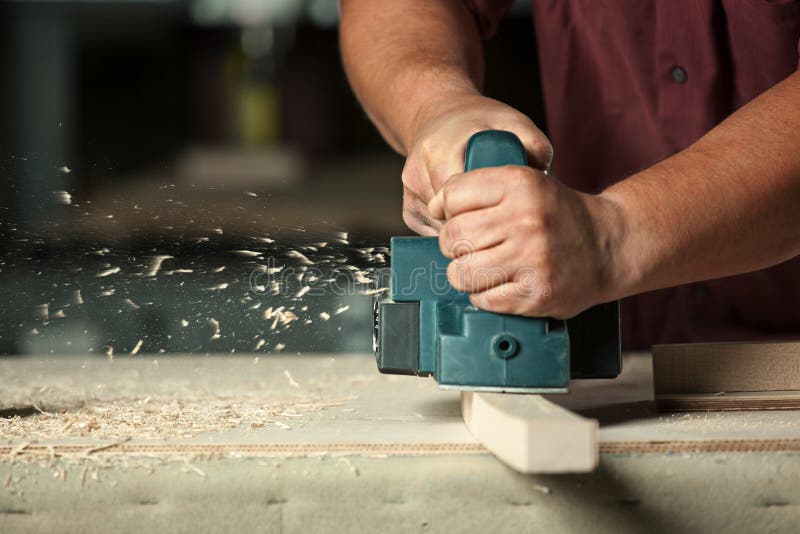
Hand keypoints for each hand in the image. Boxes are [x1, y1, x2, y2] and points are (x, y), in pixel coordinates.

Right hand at [401, 92, 551, 234]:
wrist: (441, 114)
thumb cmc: (480, 121)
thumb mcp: (512, 122)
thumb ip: (533, 145)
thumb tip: (541, 180)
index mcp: (440, 151)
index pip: (458, 200)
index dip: (486, 213)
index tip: (508, 215)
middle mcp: (417, 172)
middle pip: (448, 219)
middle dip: (477, 226)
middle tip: (504, 224)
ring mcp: (409, 193)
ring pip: (439, 230)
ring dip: (466, 232)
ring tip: (490, 219)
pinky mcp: (408, 208)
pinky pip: (431, 233)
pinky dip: (453, 232)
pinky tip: (471, 219)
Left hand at [428, 165, 624, 318]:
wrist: (608, 246)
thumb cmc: (555, 215)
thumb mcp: (523, 183)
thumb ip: (477, 188)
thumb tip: (432, 206)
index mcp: (520, 184)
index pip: (452, 197)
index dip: (448, 211)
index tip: (459, 218)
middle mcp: (526, 219)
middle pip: (452, 237)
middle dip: (454, 246)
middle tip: (473, 247)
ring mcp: (532, 259)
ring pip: (461, 273)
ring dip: (465, 274)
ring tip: (485, 268)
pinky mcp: (536, 294)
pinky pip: (482, 299)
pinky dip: (485, 295)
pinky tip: (503, 284)